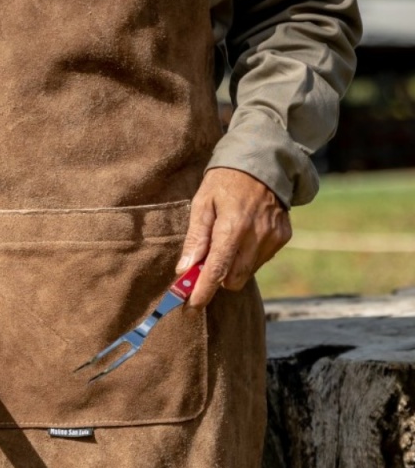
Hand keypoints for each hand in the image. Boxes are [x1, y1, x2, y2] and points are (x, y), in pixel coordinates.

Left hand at [177, 168, 291, 307]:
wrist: (263, 162)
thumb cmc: (225, 182)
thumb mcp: (202, 204)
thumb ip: (195, 239)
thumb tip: (185, 269)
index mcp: (233, 226)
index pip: (217, 269)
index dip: (204, 291)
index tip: (192, 305)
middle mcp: (256, 235)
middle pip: (233, 279)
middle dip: (217, 279)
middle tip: (205, 267)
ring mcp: (273, 237)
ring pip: (247, 272)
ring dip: (233, 268)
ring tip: (226, 243)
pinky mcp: (283, 237)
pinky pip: (260, 261)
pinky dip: (248, 257)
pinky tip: (244, 237)